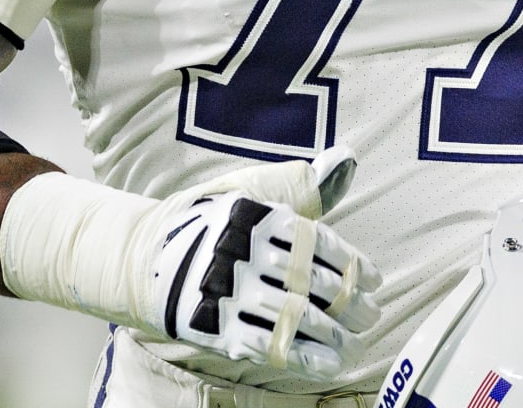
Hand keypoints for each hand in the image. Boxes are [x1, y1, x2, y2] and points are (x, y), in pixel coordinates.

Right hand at [138, 148, 381, 377]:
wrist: (147, 258)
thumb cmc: (213, 221)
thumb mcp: (253, 190)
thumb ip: (303, 184)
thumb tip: (347, 160)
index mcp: (259, 216)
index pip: (321, 244)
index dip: (355, 266)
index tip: (375, 282)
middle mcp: (246, 252)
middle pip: (313, 283)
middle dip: (351, 304)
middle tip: (371, 316)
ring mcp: (231, 292)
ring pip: (298, 318)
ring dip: (335, 336)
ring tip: (355, 343)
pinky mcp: (217, 328)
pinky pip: (270, 346)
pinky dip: (307, 357)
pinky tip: (330, 362)